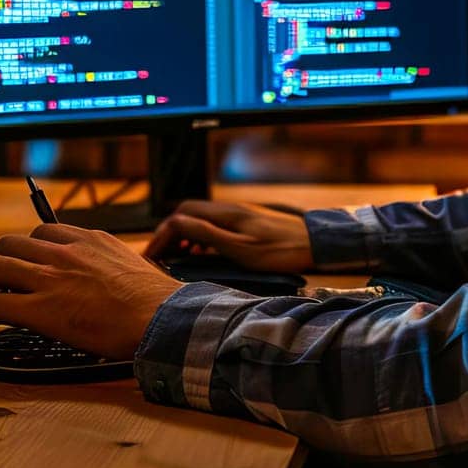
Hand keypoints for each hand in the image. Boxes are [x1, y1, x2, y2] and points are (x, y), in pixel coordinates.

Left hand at [0, 224, 182, 360]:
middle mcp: (64, 253)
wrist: (160, 318)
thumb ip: (111, 264)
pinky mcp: (41, 309)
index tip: (27, 265)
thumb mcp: (133, 264)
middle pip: (10, 243)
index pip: (44, 232)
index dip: (29, 250)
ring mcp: (50, 278)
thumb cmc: (156, 300)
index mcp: (89, 240)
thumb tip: (109, 280)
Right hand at [143, 200, 312, 272]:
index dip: (162, 235)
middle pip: (187, 214)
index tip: (152, 255)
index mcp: (224, 214)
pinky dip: (201, 237)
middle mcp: (229, 210)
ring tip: (178, 257)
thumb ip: (207, 236)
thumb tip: (176, 225)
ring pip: (201, 219)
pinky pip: (215, 225)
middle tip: (160, 255)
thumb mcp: (240, 249)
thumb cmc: (280, 251)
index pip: (180, 217)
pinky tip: (206, 254)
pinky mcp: (248, 223)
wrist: (315, 244)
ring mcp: (239, 215)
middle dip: (169, 233)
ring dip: (185, 235)